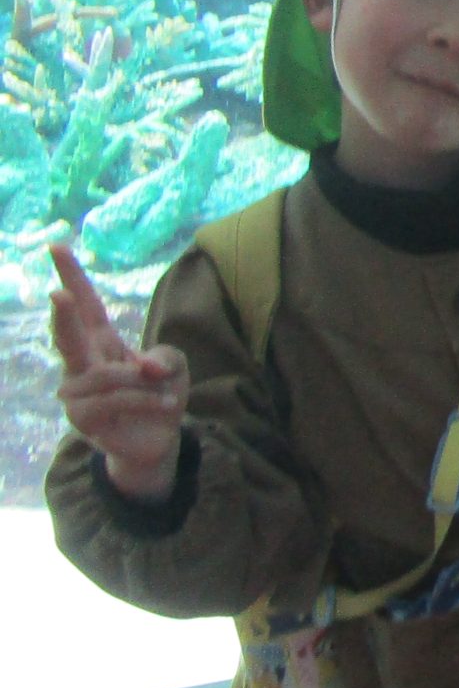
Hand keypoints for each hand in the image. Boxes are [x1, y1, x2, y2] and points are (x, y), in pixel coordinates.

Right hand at [50, 244, 186, 502]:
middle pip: (69, 337)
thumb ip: (164, 357)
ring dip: (141, 383)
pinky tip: (167, 404)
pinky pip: (116, 402)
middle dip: (63, 315)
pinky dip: (147, 401)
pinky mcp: (84, 420)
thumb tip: (146, 370)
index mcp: (102, 342)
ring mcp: (77, 395)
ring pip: (106, 378)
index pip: (86, 305)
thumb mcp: (172, 366)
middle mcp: (82, 365)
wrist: (157, 441)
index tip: (58, 246)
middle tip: (57, 295)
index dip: (72, 276)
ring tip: (163, 391)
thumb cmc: (159, 394)